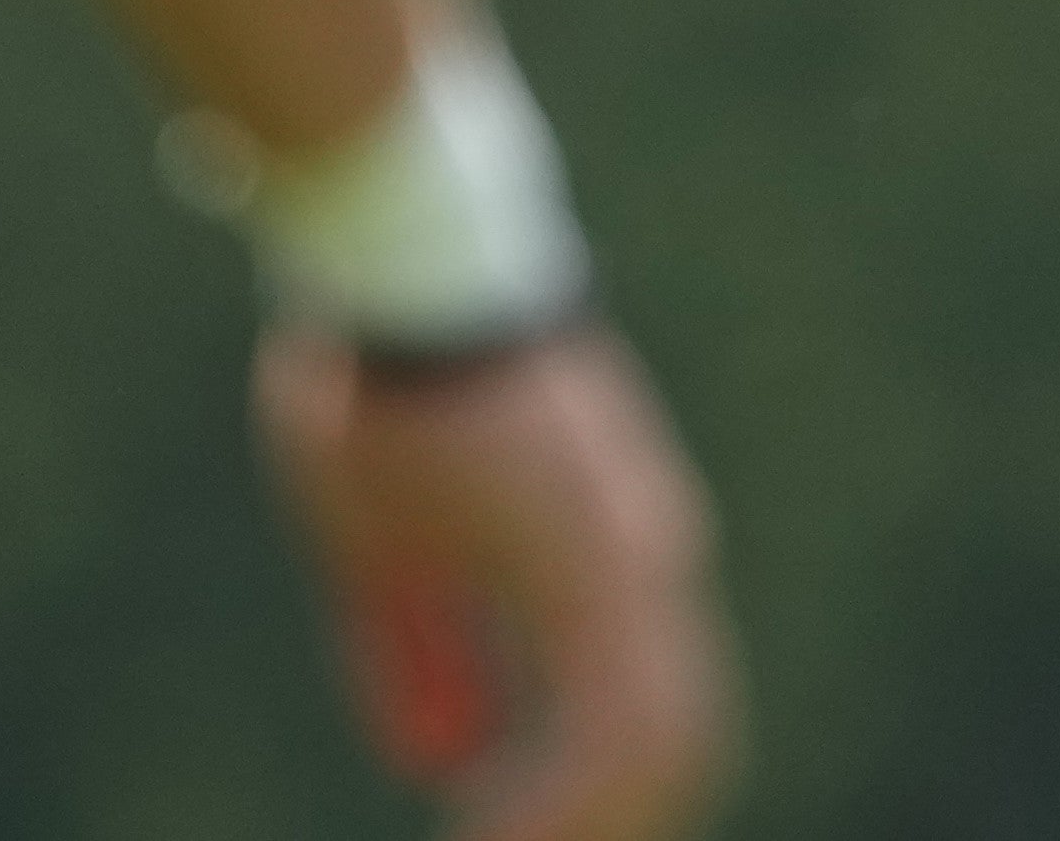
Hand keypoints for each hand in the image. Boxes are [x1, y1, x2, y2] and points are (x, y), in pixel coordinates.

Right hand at [256, 319, 737, 838]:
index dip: (589, 799)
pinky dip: (563, 799)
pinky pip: (618, 719)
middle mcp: (650, 559)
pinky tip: (489, 838)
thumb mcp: (382, 549)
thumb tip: (443, 756)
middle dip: (599, 823)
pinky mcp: (601, 557)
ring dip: (582, 824)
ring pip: (661, 742)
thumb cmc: (383, 391)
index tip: (498, 840)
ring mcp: (635, 555)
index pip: (644, 713)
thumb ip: (418, 651)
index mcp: (609, 556)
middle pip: (677, 739)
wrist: (397, 275)